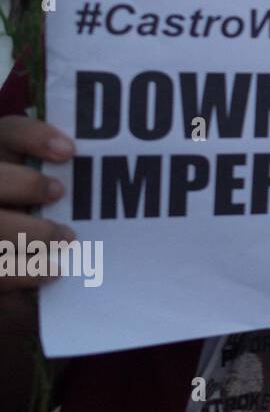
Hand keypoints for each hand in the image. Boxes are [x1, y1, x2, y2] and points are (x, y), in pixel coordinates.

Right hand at [0, 116, 76, 292]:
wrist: (22, 278)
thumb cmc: (51, 225)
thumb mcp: (55, 201)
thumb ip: (72, 181)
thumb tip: (116, 166)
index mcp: (3, 162)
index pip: (9, 133)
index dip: (34, 136)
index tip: (69, 150)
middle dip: (27, 184)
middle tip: (60, 193)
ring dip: (32, 232)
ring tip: (68, 238)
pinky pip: (0, 270)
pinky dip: (29, 271)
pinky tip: (55, 270)